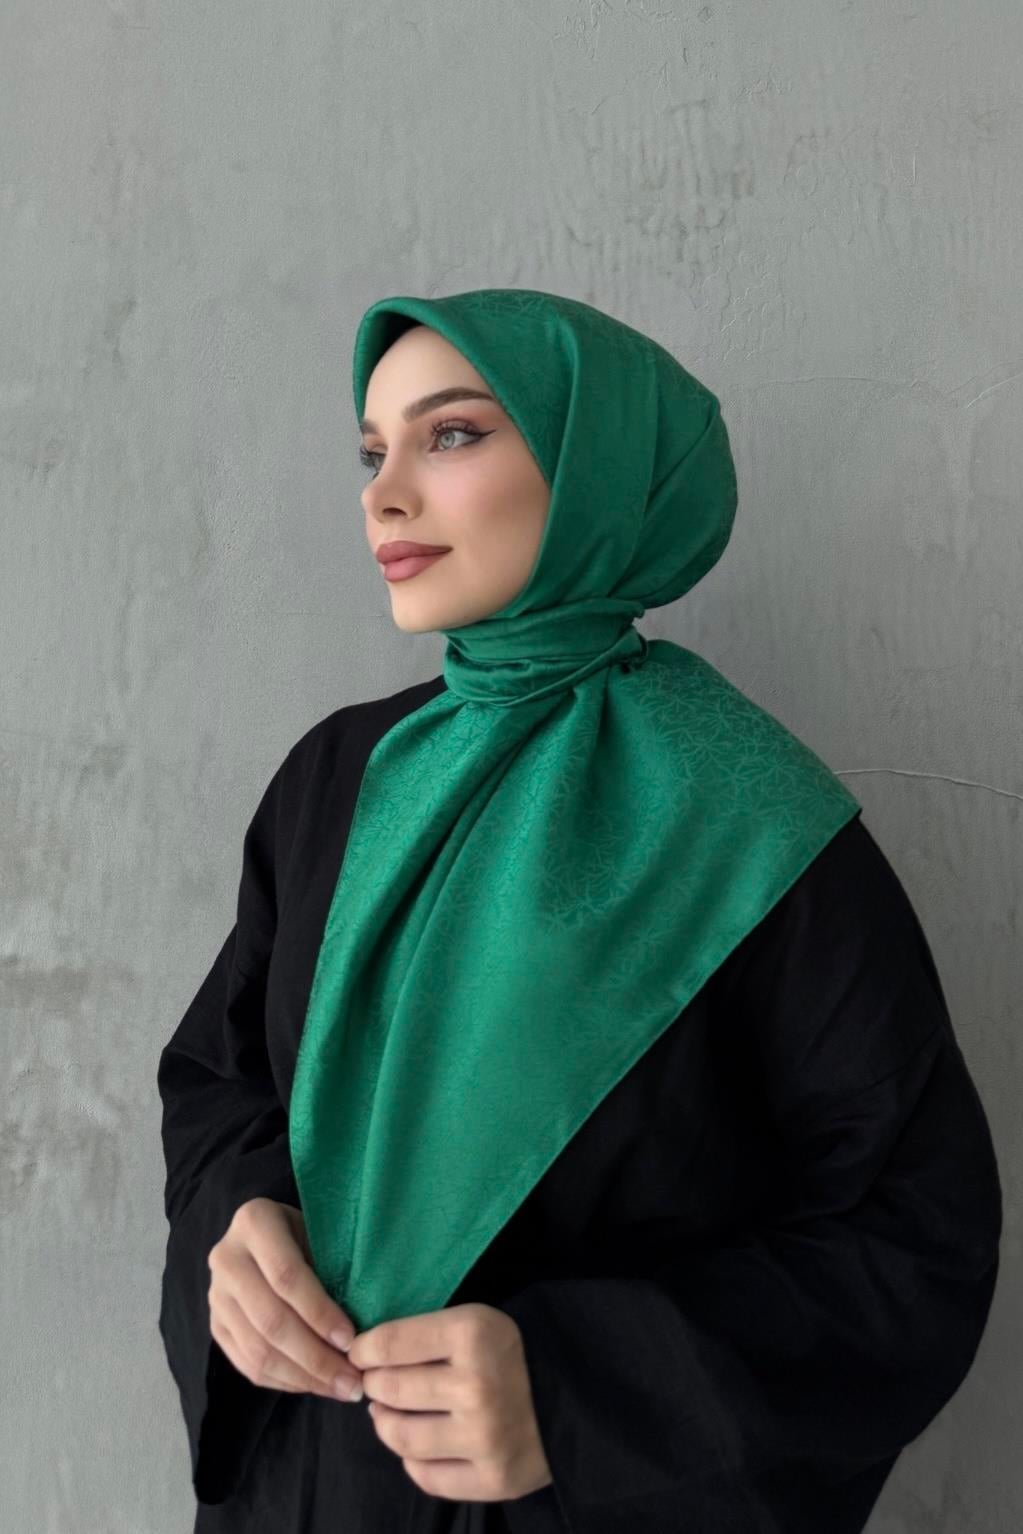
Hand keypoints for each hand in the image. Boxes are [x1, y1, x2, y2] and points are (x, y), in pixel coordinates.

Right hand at [207, 1198, 364, 1403]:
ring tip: (339, 1389)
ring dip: (303, 1378)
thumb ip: (333, 1269)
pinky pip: (247, 1365)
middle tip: (352, 1382)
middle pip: (271, 1320)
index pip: (286, 1277)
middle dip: (315, 1358)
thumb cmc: (307, 1233)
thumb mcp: (320, 1234)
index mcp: (254, 1222)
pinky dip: (284, 1381)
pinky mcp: (215, 1326)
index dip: (319, 1312)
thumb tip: (365, 1328)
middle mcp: (226, 1258)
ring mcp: (215, 1296)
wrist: (264, 1236)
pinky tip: (314, 1385)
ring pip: (258, 1350)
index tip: (350, 1341)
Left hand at [348, 1302, 553, 1502]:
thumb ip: (422, 1335)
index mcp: (473, 1334)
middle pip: (389, 1389)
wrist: (573, 1395)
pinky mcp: (493, 1478)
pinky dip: (413, 1460)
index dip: (363, 1351)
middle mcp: (476, 1386)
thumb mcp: (474, 1321)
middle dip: (373, 1385)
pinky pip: (427, 1476)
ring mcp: (484, 1437)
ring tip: (390, 1414)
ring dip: (386, 1423)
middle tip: (377, 1383)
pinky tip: (421, 1443)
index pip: (388, 1344)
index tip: (359, 1355)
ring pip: (401, 1437)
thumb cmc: (512, 1352)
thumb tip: (363, 1359)